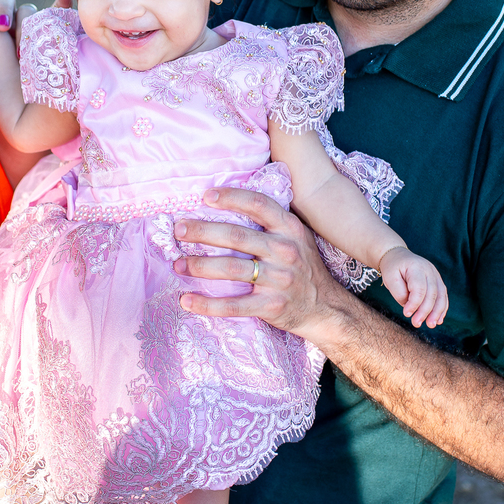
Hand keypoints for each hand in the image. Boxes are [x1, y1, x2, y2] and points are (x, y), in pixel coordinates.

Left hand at [0, 0, 72, 48]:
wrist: (13, 95)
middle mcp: (7, 18)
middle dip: (2, 8)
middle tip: (2, 27)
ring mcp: (27, 24)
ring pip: (26, 9)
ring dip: (23, 15)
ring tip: (21, 39)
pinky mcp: (47, 30)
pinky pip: (58, 11)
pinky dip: (62, 0)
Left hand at [171, 187, 348, 343]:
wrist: (326, 308)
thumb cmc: (302, 266)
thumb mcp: (296, 236)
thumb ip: (270, 221)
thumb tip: (227, 202)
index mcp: (290, 229)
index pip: (258, 204)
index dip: (231, 197)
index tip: (205, 196)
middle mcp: (285, 251)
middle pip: (236, 236)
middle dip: (202, 231)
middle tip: (179, 230)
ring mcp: (279, 280)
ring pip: (231, 269)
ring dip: (199, 266)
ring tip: (177, 264)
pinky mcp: (271, 306)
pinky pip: (233, 305)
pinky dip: (207, 304)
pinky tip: (187, 299)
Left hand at [379, 246, 447, 328]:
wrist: (398, 256)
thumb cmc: (393, 268)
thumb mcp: (389, 278)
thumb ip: (399, 292)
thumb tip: (410, 306)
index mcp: (416, 267)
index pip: (419, 288)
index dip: (414, 303)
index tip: (406, 314)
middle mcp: (429, 270)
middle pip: (432, 293)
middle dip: (425, 311)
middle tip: (416, 323)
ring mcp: (436, 275)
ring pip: (441, 295)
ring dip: (437, 312)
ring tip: (431, 325)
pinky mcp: (438, 281)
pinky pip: (443, 296)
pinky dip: (442, 309)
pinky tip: (438, 320)